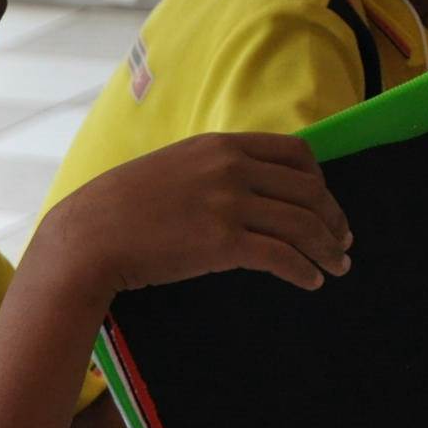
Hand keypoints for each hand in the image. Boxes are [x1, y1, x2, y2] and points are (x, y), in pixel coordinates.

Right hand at [35, 132, 351, 297]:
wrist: (86, 238)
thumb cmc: (115, 209)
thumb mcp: (168, 170)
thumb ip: (206, 172)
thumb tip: (236, 192)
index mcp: (219, 146)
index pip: (294, 153)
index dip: (319, 180)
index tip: (322, 203)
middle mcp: (231, 169)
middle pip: (307, 190)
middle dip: (333, 218)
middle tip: (341, 241)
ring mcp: (228, 205)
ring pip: (302, 224)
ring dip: (328, 248)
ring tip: (336, 266)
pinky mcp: (223, 243)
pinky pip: (281, 256)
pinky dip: (304, 270)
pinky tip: (311, 281)